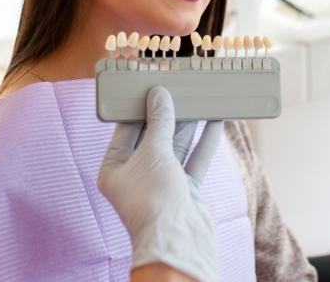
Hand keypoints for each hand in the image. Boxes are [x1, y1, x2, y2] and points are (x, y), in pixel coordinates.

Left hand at [98, 86, 222, 281]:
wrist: (180, 242)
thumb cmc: (154, 201)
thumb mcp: (154, 152)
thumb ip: (159, 122)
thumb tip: (159, 95)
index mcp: (115, 168)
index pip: (126, 129)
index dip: (138, 108)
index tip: (149, 88)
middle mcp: (137, 174)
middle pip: (153, 136)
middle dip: (166, 114)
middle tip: (177, 90)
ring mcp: (162, 182)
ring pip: (176, 145)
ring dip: (188, 124)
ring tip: (197, 100)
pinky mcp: (184, 188)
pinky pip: (194, 159)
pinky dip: (204, 141)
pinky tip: (214, 121)